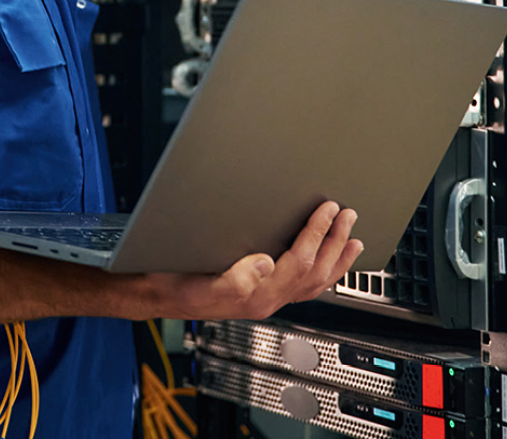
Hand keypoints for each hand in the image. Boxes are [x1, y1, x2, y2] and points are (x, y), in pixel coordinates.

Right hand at [144, 201, 362, 320]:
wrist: (155, 294)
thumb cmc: (173, 283)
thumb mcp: (197, 281)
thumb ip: (233, 278)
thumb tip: (265, 263)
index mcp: (256, 295)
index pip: (298, 261)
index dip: (317, 233)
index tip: (328, 208)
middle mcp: (267, 299)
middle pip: (314, 272)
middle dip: (335, 242)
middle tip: (349, 215)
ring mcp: (266, 298)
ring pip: (314, 282)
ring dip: (336, 259)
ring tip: (352, 239)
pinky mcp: (261, 293)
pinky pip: (304, 286)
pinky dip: (322, 271)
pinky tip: (325, 260)